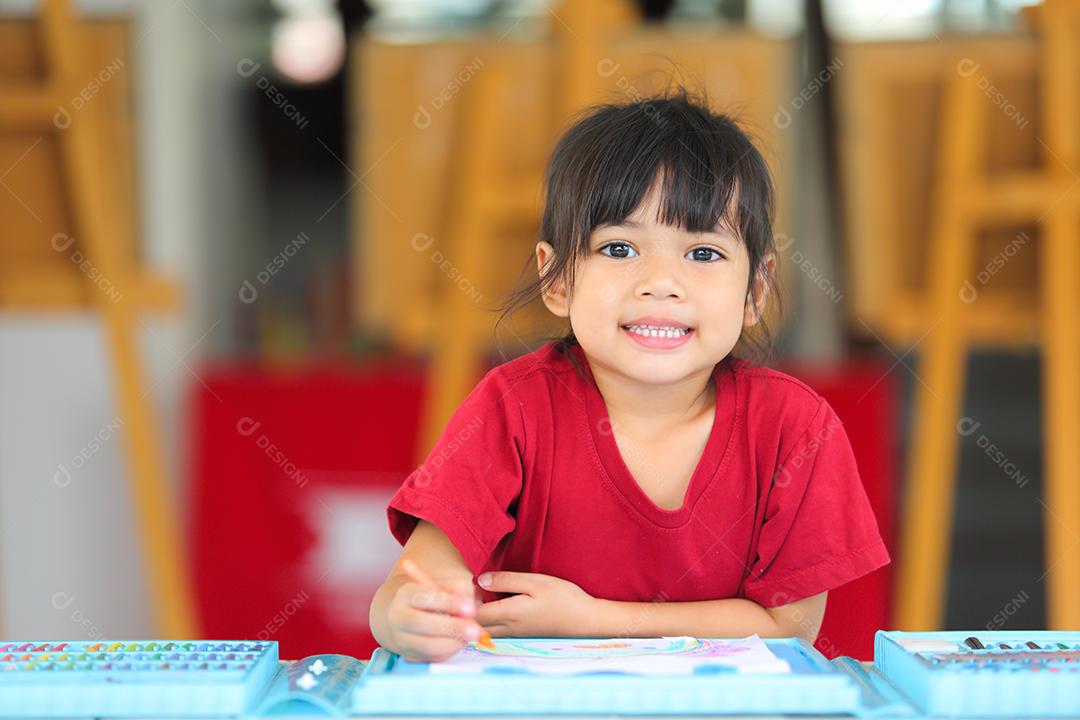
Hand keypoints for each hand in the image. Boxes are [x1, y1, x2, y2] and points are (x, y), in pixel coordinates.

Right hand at [386, 576, 484, 661]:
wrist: (409, 616)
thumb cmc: (434, 599)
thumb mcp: (445, 586)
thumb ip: (459, 589)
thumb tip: (469, 604)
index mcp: (406, 594)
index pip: (425, 598)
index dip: (449, 604)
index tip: (470, 609)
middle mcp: (398, 616)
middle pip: (423, 624)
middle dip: (453, 628)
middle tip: (476, 630)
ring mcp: (401, 639)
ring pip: (427, 645)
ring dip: (453, 643)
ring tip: (469, 636)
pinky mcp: (408, 656)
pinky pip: (432, 658)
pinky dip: (449, 652)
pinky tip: (458, 642)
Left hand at [476, 571, 598, 636]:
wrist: (585, 621)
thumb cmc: (563, 598)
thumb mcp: (536, 582)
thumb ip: (507, 580)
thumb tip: (481, 580)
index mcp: (509, 614)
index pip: (474, 613)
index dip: (465, 601)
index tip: (465, 584)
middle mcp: (508, 628)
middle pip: (477, 625)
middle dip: (467, 612)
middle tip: (467, 591)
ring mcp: (515, 634)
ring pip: (486, 630)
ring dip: (478, 617)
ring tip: (478, 597)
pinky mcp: (522, 635)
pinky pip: (497, 631)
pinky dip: (489, 621)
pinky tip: (494, 605)